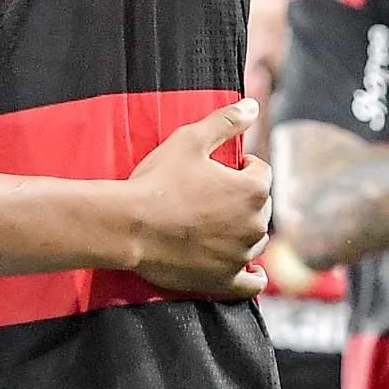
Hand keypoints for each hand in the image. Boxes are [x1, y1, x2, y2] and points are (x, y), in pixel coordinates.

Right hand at [115, 102, 272, 298]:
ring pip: (254, 240)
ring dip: (241, 231)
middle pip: (260, 206)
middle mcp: (255, 225)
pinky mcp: (225, 281)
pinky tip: (248, 270)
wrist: (128, 225)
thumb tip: (253, 106)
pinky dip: (252, 276)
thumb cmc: (158, 181)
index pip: (260, 171)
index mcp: (253, 189)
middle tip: (208, 196)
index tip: (217, 170)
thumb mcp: (189, 141)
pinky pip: (251, 283)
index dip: (240, 167)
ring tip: (210, 225)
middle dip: (241, 199)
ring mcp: (241, 256)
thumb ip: (226, 121)